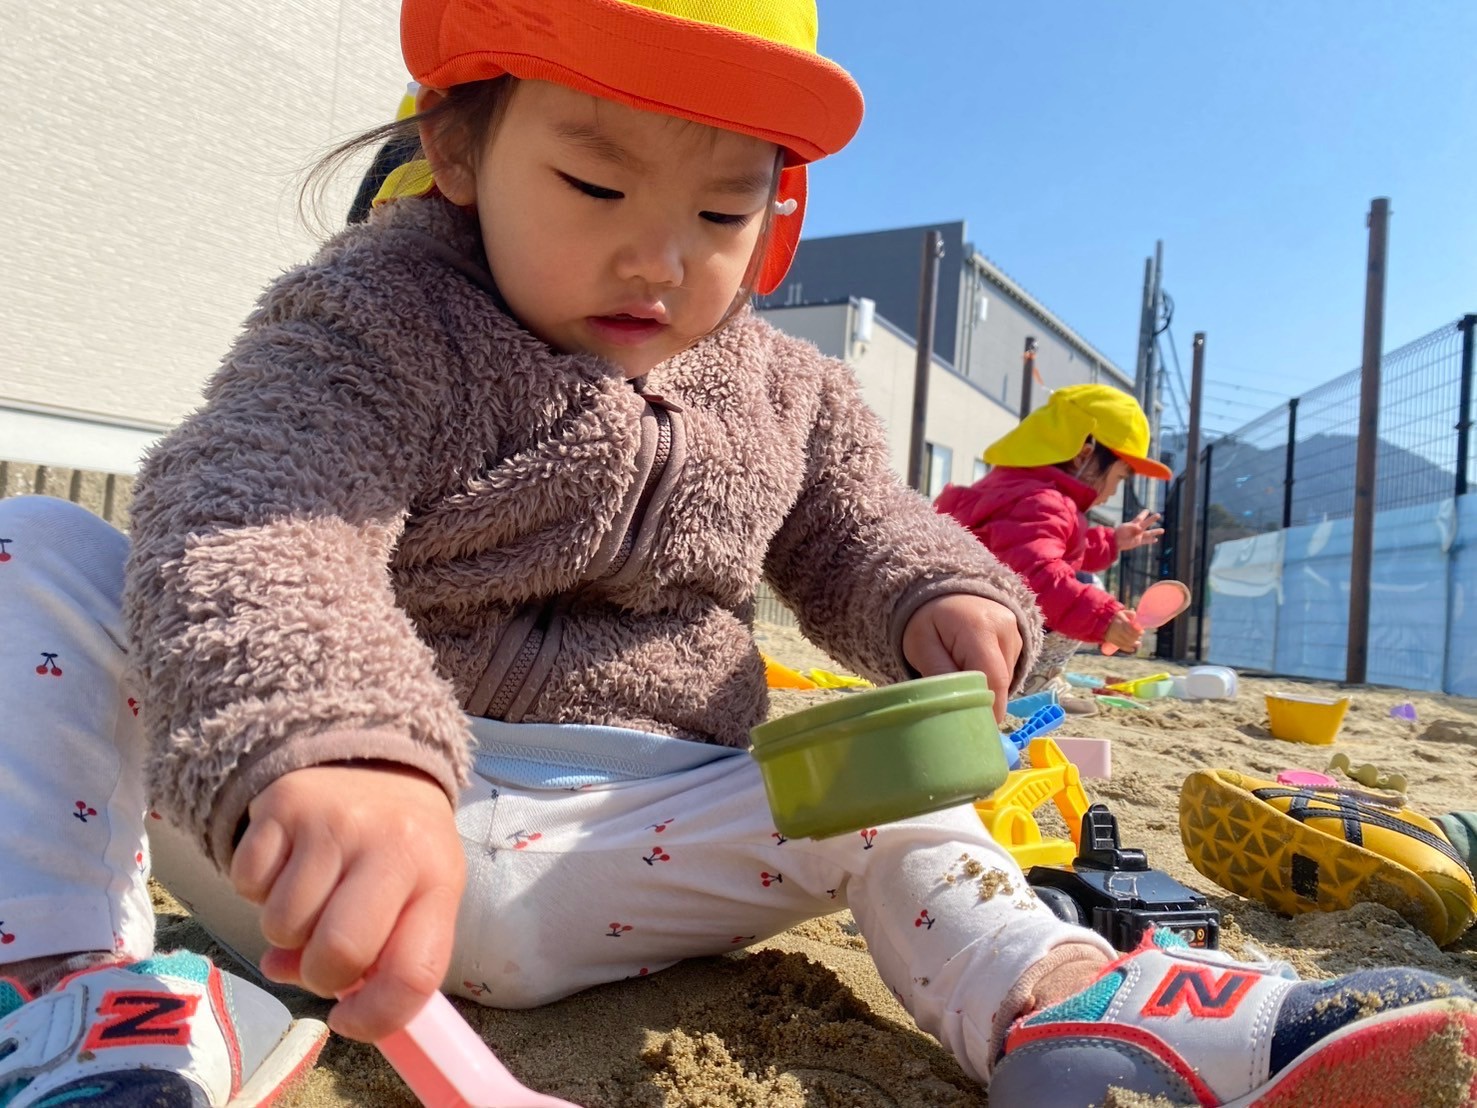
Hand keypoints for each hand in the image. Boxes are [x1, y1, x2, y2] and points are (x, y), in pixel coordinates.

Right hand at [230, 761, 465, 1042]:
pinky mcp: (284, 805)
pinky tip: (288, 865)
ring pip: (281, 926)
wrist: (373, 761)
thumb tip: (285, 974)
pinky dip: (257, 890)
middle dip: (319, 975)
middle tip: (323, 954)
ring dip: (287, 930)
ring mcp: (334, 822)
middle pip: (337, 954)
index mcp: (438, 878)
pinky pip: (247, 885)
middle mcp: (391, 845)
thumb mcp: (416, 893)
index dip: (376, 1017)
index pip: (414, 972)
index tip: (348, 1021)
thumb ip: (376, 954)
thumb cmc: (399, 849)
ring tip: (313, 894)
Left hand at [901, 594, 1022, 722]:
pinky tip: (972, 668)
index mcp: (979, 627)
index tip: (977, 729)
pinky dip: (991, 677)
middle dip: (984, 701)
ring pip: (1006, 678)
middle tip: (962, 713)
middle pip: (1001, 681)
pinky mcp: (1019, 639)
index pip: (992, 679)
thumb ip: (938, 675)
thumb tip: (956, 709)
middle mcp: (1006, 628)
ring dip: (986, 687)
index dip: (987, 708)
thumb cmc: (926, 620)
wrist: (943, 589)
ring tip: (961, 678)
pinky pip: (1007, 669)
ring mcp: (1016, 632)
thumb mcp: (920, 646)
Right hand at [1103, 609, 1142, 652]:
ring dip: (1133, 644)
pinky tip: (1132, 649)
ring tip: (1138, 643)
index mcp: (1120, 620)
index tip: (1142, 632)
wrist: (1103, 622)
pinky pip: (1120, 646)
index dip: (1137, 631)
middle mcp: (1116, 628)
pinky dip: (1127, 648)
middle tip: (1140, 637)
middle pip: (1129, 636)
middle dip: (1136, 637)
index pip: (1130, 627)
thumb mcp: (1122, 613)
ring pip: (1125, 642)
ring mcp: (1113, 635)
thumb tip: (1136, 617)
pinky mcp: (1111, 640)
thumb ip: (1130, 614)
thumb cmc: (1116, 618)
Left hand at [1115, 510, 1163, 551]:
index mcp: (1133, 524)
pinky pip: (1146, 541)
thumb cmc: (1118, 533)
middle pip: (1146, 523)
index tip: (1147, 510)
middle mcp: (1137, 529)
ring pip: (1149, 533)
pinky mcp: (1138, 542)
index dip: (1143, 514)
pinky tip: (1156, 540)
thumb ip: (1131, 527)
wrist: (1115, 542)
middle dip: (1152, 519)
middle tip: (1158, 515)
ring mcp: (1138, 536)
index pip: (1140, 517)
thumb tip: (1139, 528)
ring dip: (1156, 531)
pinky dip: (1151, 540)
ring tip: (1163, 530)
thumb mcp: (1124, 528)